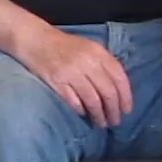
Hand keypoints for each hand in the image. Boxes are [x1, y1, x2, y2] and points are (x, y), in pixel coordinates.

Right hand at [15, 26, 132, 128]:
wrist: (34, 38)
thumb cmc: (63, 45)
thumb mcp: (88, 48)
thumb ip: (103, 64)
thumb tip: (117, 91)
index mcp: (98, 52)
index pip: (120, 78)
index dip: (126, 97)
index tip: (127, 111)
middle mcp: (87, 62)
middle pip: (108, 92)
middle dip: (113, 111)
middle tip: (115, 122)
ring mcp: (71, 72)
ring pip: (92, 100)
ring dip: (99, 115)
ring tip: (101, 123)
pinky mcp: (56, 81)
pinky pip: (73, 101)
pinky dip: (80, 110)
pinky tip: (83, 113)